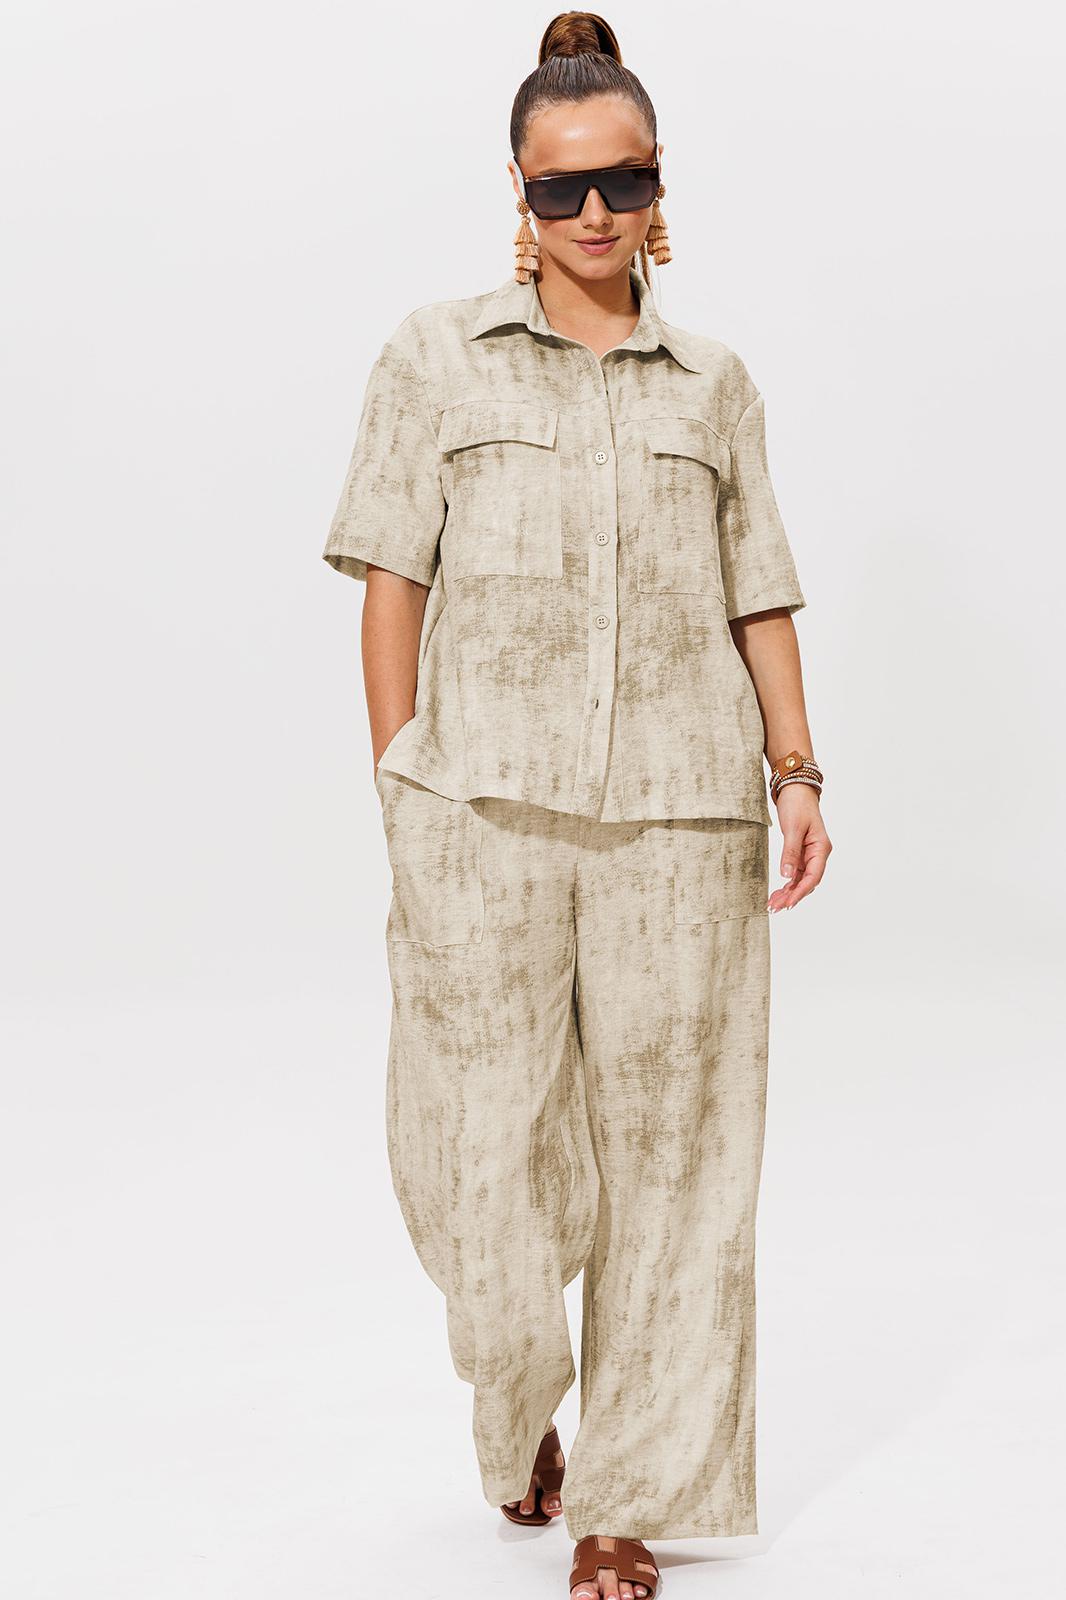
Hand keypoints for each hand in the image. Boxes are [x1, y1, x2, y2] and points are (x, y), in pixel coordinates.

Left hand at [768, 785, 831, 911]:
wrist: (795, 789)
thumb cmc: (797, 804)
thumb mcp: (792, 828)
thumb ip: (790, 852)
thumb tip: (786, 875)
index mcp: (821, 848)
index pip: (813, 876)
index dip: (800, 892)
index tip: (788, 904)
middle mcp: (817, 854)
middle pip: (806, 881)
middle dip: (791, 896)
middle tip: (775, 908)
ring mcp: (809, 854)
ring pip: (799, 880)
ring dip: (787, 892)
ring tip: (772, 904)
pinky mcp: (799, 853)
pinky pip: (794, 873)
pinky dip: (786, 883)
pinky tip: (777, 893)